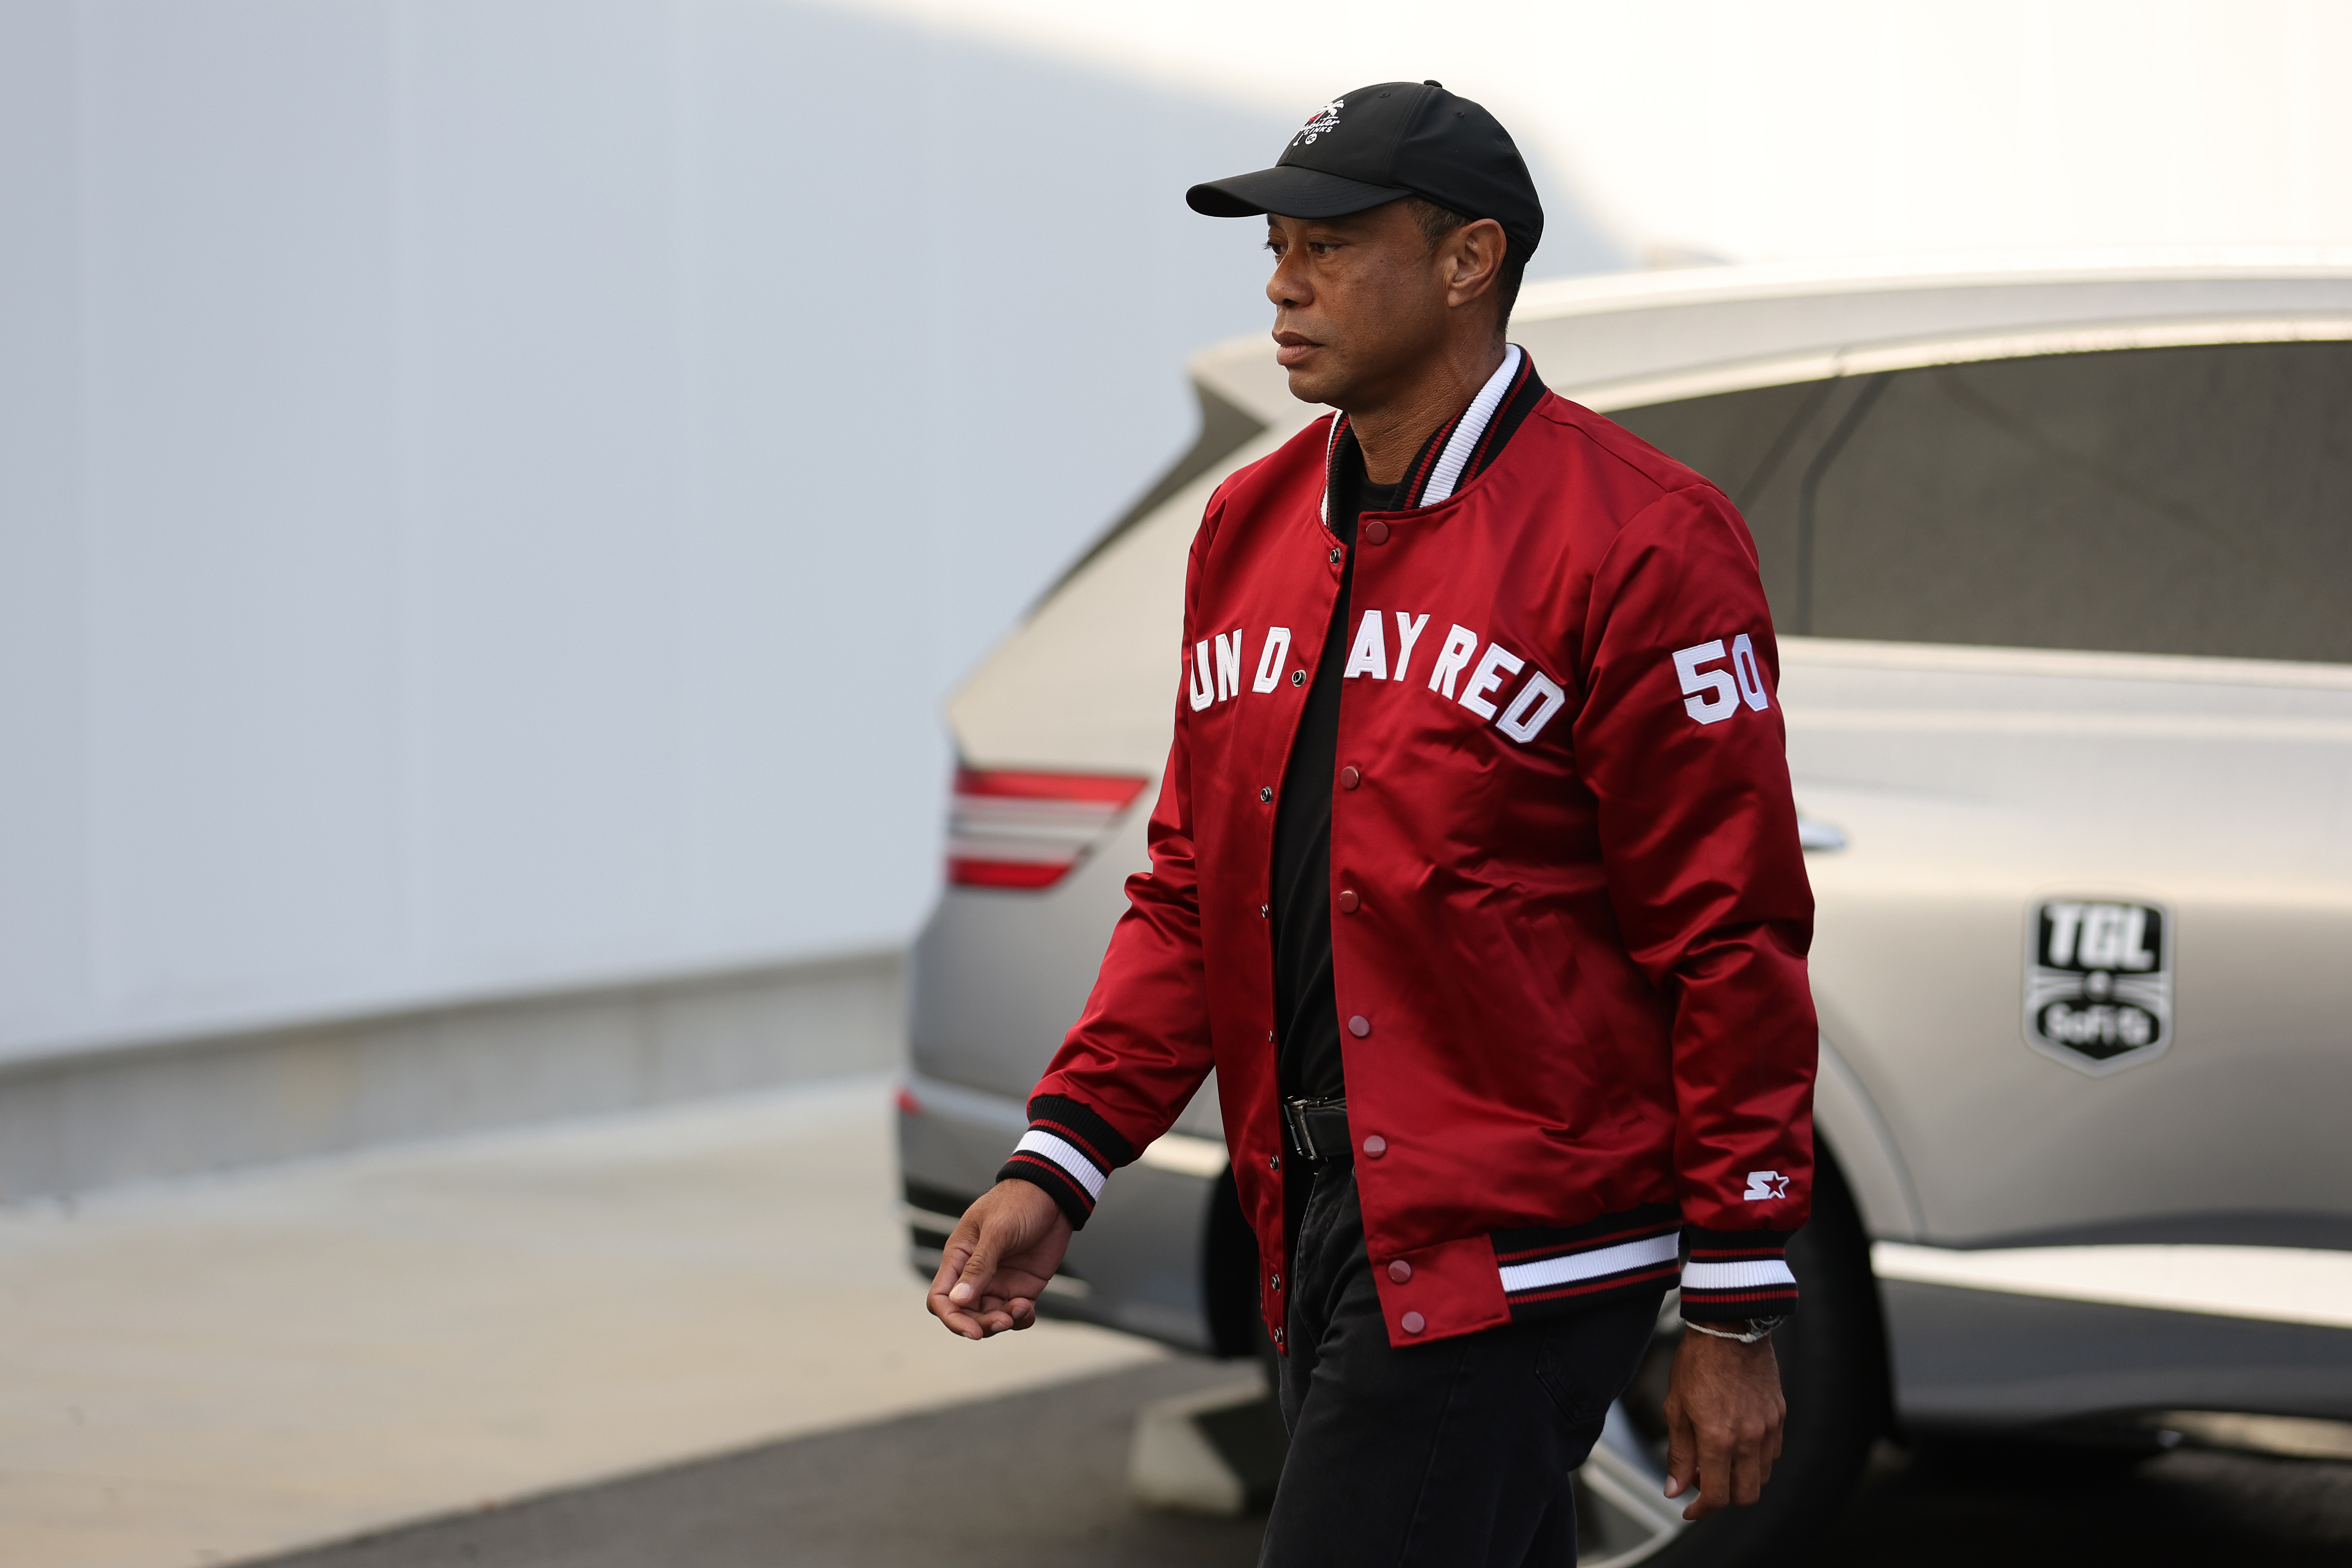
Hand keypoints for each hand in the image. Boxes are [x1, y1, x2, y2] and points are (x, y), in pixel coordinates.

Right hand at [926, 1178, 1072, 1339]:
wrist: (1054, 1195)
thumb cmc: (1019, 1203)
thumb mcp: (997, 1231)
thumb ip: (979, 1265)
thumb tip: (958, 1299)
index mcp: (959, 1257)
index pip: (941, 1297)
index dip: (951, 1317)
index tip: (971, 1331)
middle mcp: (975, 1274)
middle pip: (965, 1313)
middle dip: (981, 1324)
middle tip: (1003, 1321)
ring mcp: (999, 1282)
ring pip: (990, 1318)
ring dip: (1003, 1321)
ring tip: (1021, 1307)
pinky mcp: (1022, 1286)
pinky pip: (1015, 1314)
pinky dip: (1020, 1319)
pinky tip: (1027, 1309)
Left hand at [1660, 1328, 1785, 1519]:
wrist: (1728, 1328)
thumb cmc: (1697, 1363)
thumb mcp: (1676, 1408)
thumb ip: (1679, 1453)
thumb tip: (1675, 1488)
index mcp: (1719, 1439)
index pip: (1716, 1495)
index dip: (1700, 1510)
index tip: (1688, 1508)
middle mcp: (1749, 1438)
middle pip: (1746, 1495)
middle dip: (1723, 1498)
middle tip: (1702, 1480)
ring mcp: (1769, 1427)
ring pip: (1762, 1476)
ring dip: (1740, 1478)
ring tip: (1717, 1458)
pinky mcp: (1779, 1415)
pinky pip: (1773, 1452)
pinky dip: (1756, 1458)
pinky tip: (1736, 1442)